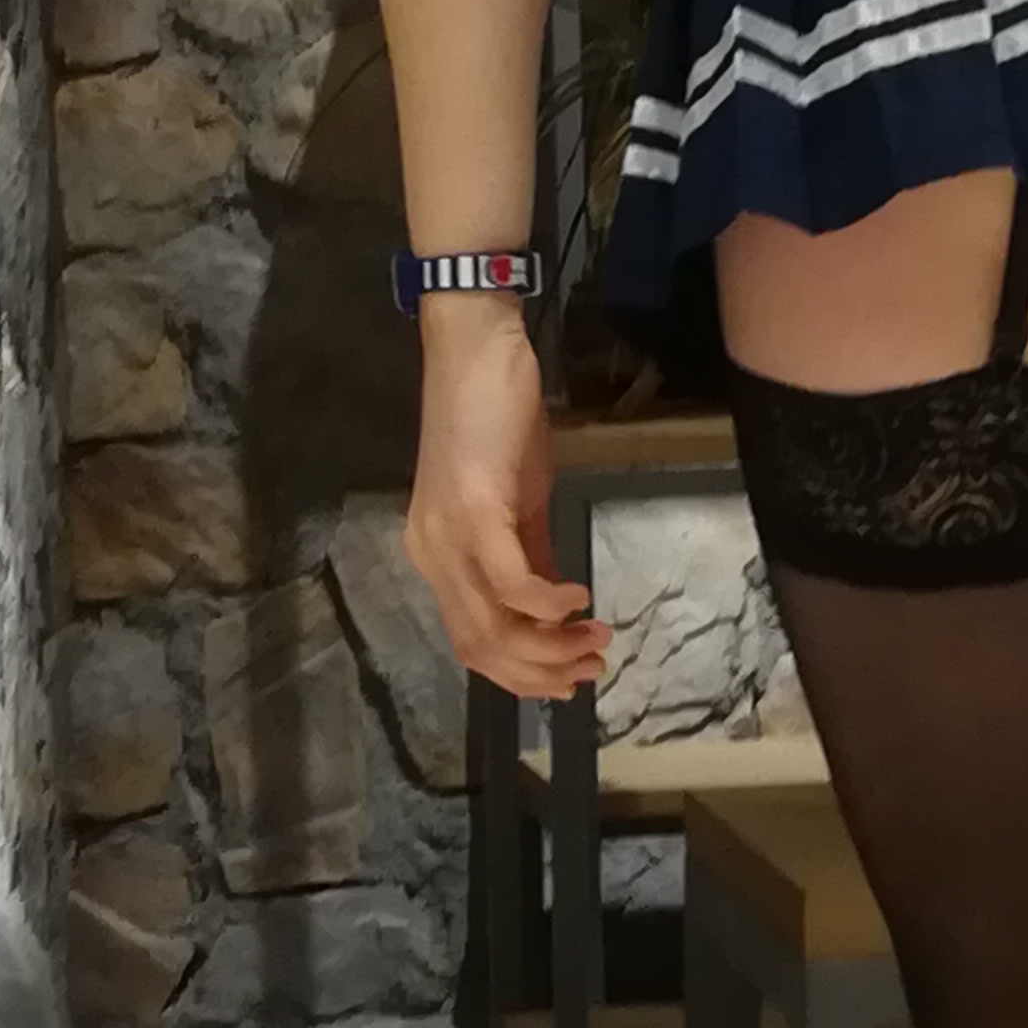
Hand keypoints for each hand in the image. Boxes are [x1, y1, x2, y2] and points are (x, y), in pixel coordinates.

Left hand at [405, 299, 611, 699]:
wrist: (476, 347)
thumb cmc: (495, 415)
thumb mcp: (516, 500)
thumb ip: (529, 553)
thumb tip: (555, 606)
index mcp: (438, 556)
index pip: (471, 641)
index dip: (521, 673)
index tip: (569, 679)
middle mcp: (432, 556)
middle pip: (481, 647)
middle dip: (542, 672)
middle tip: (593, 666)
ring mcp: (448, 537)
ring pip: (493, 627)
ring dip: (551, 647)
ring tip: (595, 640)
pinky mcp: (473, 511)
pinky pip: (509, 583)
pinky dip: (547, 605)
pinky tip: (578, 599)